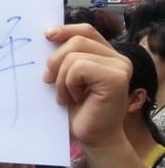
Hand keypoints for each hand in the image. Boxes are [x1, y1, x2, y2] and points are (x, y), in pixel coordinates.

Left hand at [44, 24, 131, 148]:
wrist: (93, 137)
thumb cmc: (78, 108)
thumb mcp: (67, 75)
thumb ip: (65, 55)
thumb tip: (46, 34)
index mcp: (107, 54)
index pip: (85, 30)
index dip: (65, 30)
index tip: (46, 36)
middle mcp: (118, 58)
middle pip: (77, 40)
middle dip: (55, 60)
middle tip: (48, 81)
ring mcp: (120, 67)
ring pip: (75, 55)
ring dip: (61, 77)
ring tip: (65, 95)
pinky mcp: (116, 78)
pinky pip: (79, 68)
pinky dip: (69, 84)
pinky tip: (75, 99)